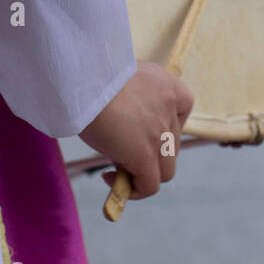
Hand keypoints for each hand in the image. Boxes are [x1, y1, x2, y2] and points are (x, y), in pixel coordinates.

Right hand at [78, 61, 194, 199]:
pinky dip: (133, 191)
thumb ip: (133, 99)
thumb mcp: (121, 79)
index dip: (163, 129)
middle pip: (171, 146)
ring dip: (142, 173)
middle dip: (150, 152)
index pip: (181, 114)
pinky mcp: (144, 154)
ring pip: (164, 170)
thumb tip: (124, 129)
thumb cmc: (91, 73)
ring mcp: (160, 133)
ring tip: (115, 167)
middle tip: (120, 148)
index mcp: (169, 85)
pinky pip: (148, 186)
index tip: (140, 130)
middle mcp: (170, 108)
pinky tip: (109, 178)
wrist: (82, 76)